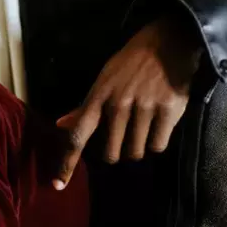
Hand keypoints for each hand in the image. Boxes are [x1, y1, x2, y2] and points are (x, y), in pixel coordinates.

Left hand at [53, 15, 202, 188]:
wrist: (169, 41)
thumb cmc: (132, 62)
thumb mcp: (105, 79)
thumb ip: (85, 106)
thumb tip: (61, 124)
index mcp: (99, 97)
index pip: (78, 135)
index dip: (67, 163)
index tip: (57, 185)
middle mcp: (118, 104)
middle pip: (110, 154)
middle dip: (117, 152)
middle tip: (126, 136)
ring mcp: (143, 108)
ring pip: (135, 152)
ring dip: (139, 147)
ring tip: (144, 126)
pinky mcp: (167, 111)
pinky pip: (157, 146)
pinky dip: (157, 142)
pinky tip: (159, 125)